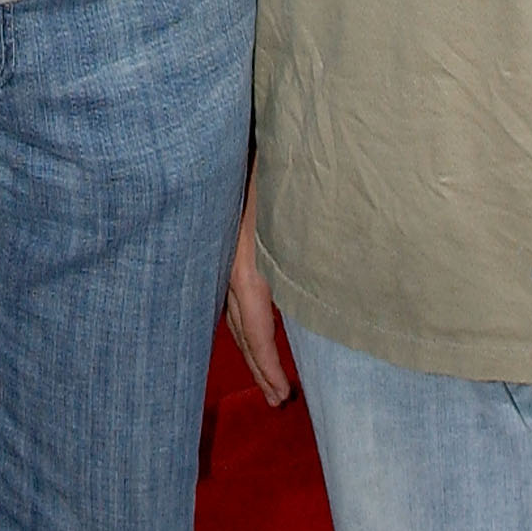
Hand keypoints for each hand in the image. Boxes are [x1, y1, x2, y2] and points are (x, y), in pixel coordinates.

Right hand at [224, 163, 294, 407]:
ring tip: (266, 371)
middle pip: (238, 329)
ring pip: (229, 310)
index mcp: (244, 268)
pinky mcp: (221, 241)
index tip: (282, 395)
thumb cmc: (276, 168)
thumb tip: (312, 309)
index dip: (267, 367)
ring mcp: (219, 254)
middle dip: (258, 365)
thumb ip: (298, 264)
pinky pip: (228, 290)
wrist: (233, 131)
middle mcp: (226, 266)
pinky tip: (251, 321)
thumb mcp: (293, 221)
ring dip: (248, 343)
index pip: (254, 332)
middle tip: (277, 399)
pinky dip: (241, 315)